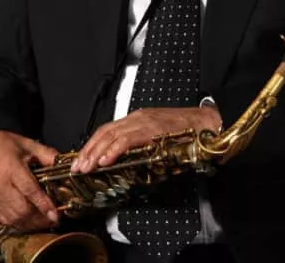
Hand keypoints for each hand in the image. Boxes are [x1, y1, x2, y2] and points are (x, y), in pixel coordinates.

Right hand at [0, 130, 58, 230]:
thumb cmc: (2, 144)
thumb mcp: (27, 144)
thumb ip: (47, 154)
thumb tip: (65, 163)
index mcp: (11, 168)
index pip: (30, 191)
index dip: (44, 204)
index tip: (56, 214)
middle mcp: (0, 185)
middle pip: (22, 210)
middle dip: (40, 218)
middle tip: (54, 219)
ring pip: (12, 218)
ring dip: (30, 224)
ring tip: (44, 222)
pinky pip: (2, 220)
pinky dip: (17, 224)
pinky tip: (28, 221)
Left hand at [71, 106, 221, 173]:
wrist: (207, 124)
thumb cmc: (186, 133)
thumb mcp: (158, 138)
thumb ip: (142, 146)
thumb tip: (126, 163)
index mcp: (138, 119)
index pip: (107, 130)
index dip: (92, 145)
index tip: (81, 159)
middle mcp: (138, 117)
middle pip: (105, 131)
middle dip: (88, 150)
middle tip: (77, 167)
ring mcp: (145, 121)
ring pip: (112, 135)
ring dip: (96, 152)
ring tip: (86, 167)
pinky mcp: (152, 128)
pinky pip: (128, 139)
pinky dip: (114, 150)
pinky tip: (105, 160)